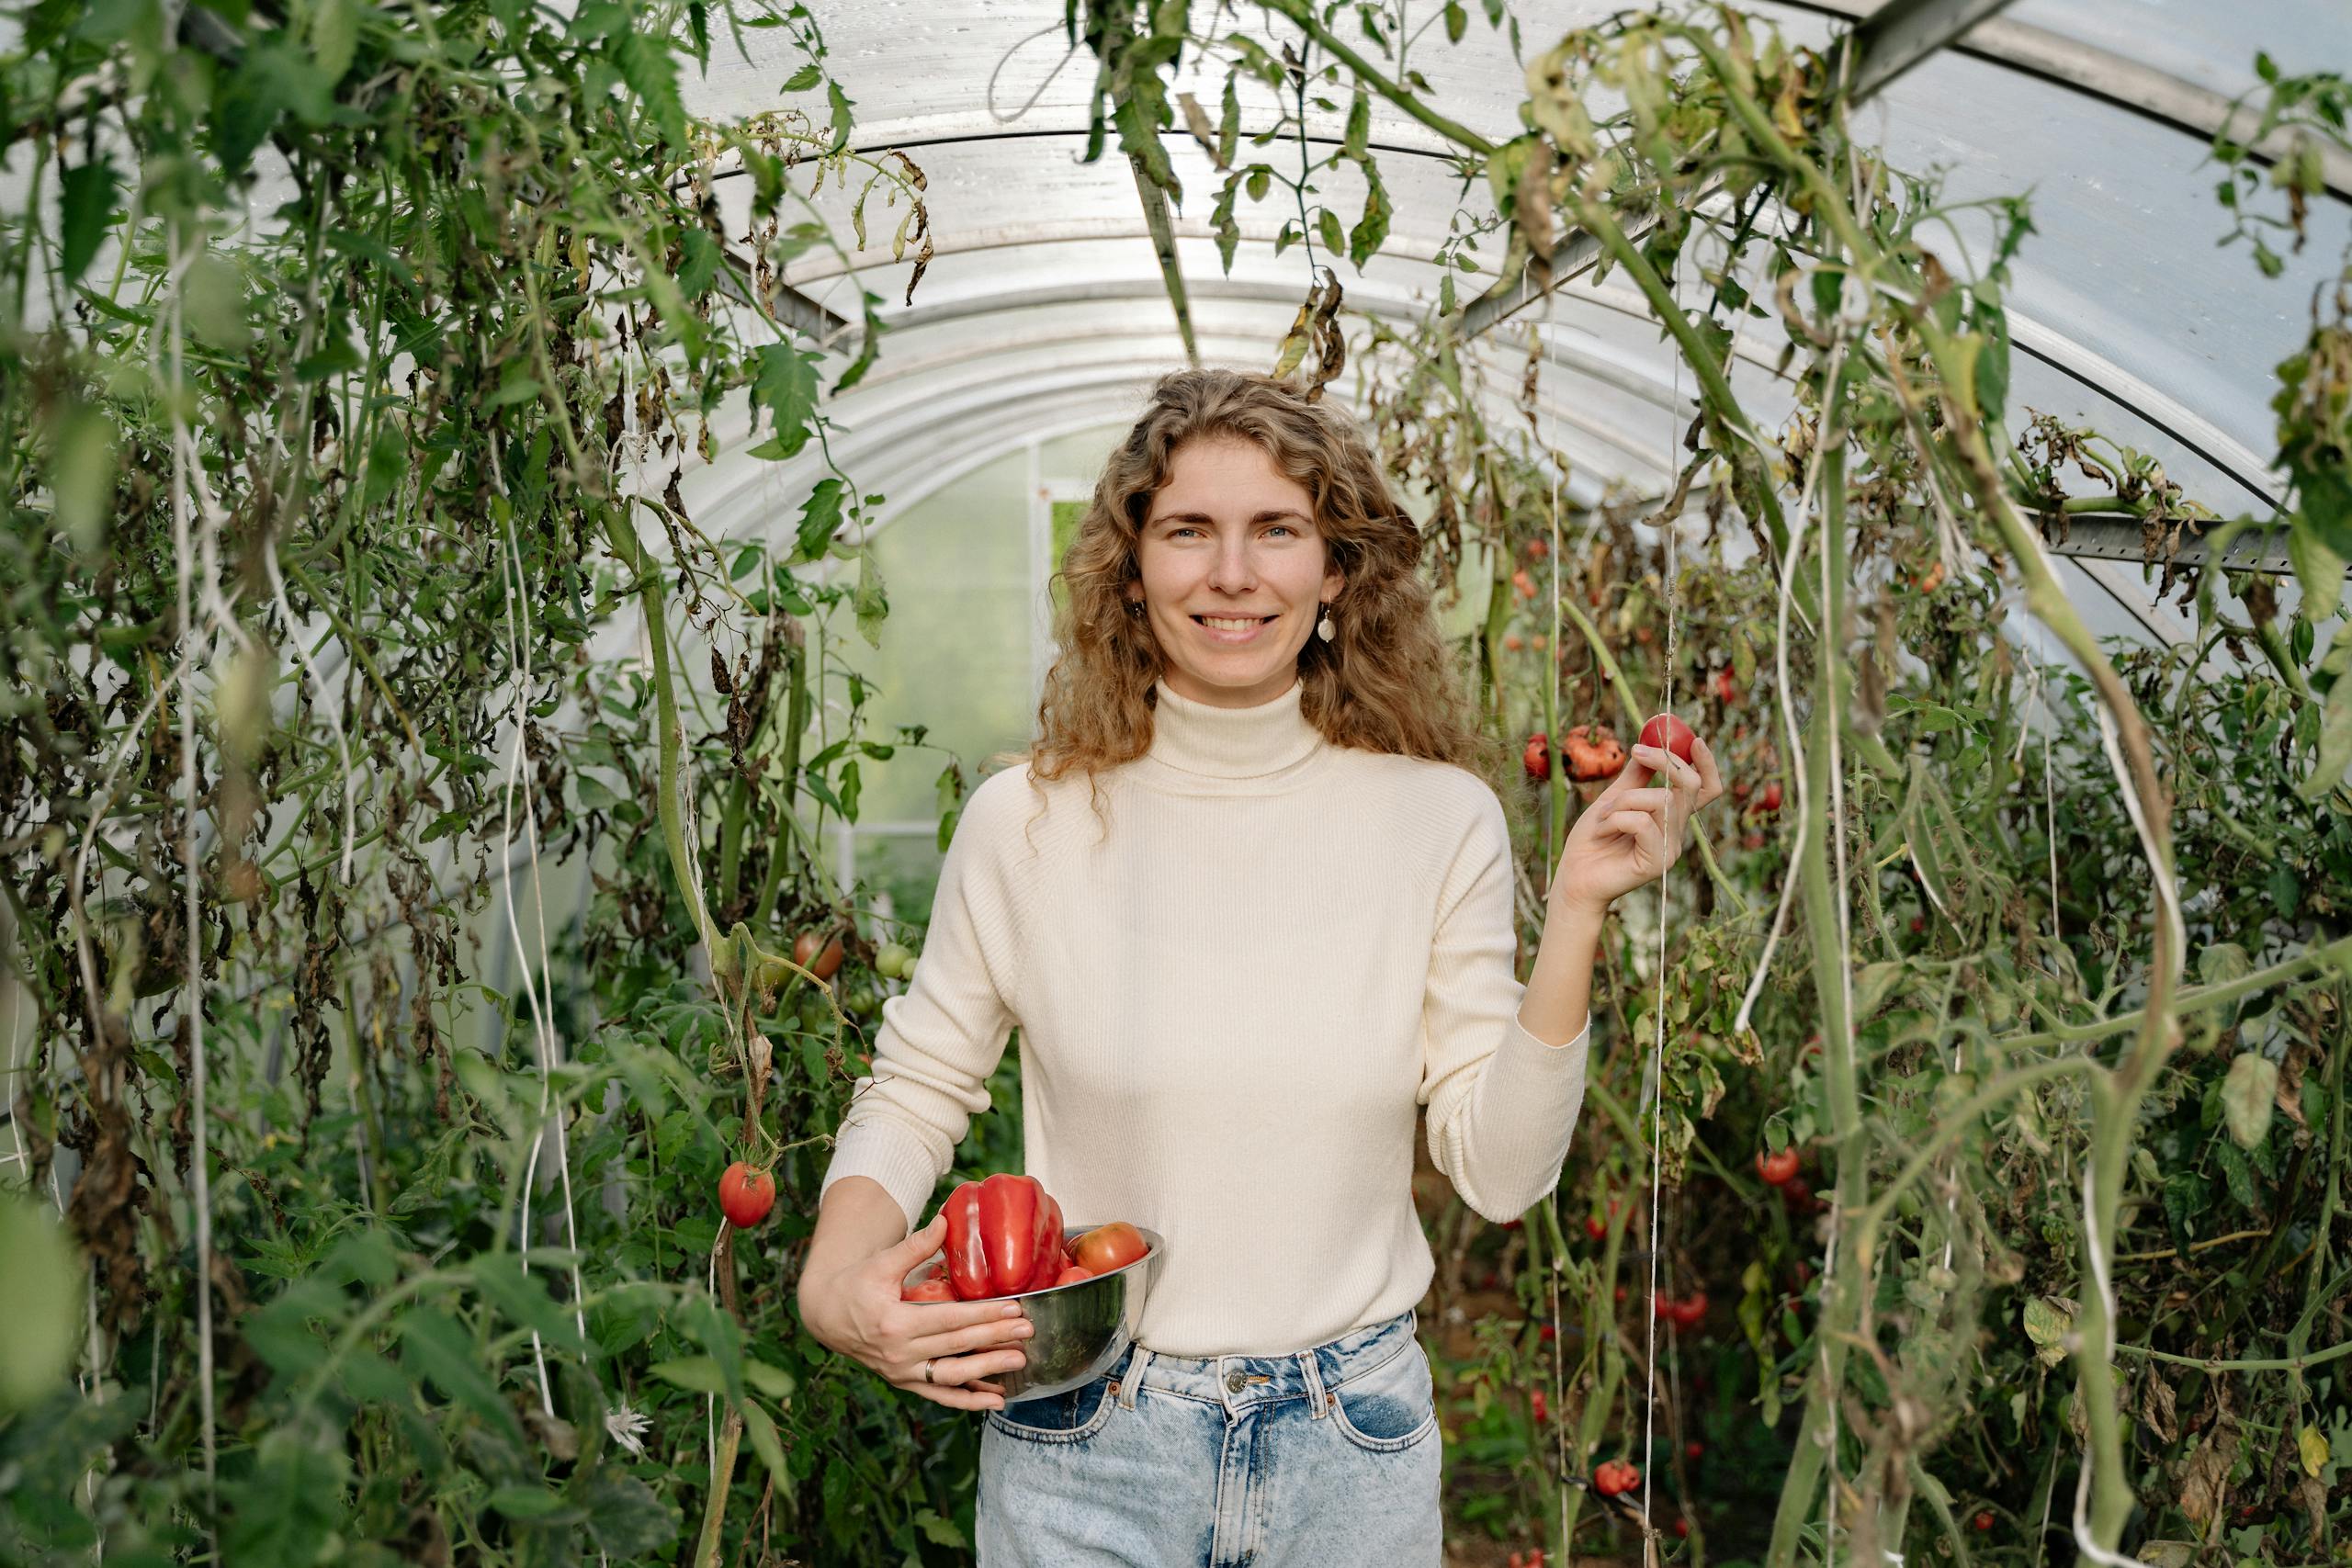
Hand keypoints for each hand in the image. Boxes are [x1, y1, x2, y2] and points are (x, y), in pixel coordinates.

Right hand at [796, 1211, 1034, 1411]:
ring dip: (987, 1372)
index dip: (983, 1315)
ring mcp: (901, 1372)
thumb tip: (946, 1221)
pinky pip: (939, 1396)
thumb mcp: (881, 1262)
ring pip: (951, 1377)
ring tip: (1018, 1362)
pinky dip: (967, 1401)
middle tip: (1028, 1330)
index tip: (1013, 1308)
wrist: (827, 1315)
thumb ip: (915, 1245)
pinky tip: (995, 1400)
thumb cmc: (856, 1284)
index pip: (949, 1320)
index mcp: (894, 1322)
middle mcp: (899, 1353)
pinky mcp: (904, 1382)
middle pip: (956, 1347)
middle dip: (995, 1338)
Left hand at [1547, 734, 1724, 915]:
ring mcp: (1670, 849)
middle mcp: (1676, 833)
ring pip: (1662, 800)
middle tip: (1637, 751)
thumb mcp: (1613, 800)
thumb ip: (1634, 777)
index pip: (1705, 789)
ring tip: (1603, 815)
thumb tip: (1646, 745)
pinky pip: (1642, 822)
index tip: (1693, 739)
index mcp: (1671, 817)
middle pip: (1690, 786)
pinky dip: (1616, 819)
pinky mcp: (1658, 862)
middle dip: (1665, 761)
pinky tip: (1602, 831)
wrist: (1573, 877)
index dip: (1706, 765)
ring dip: (1625, 799)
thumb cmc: (1591, 841)